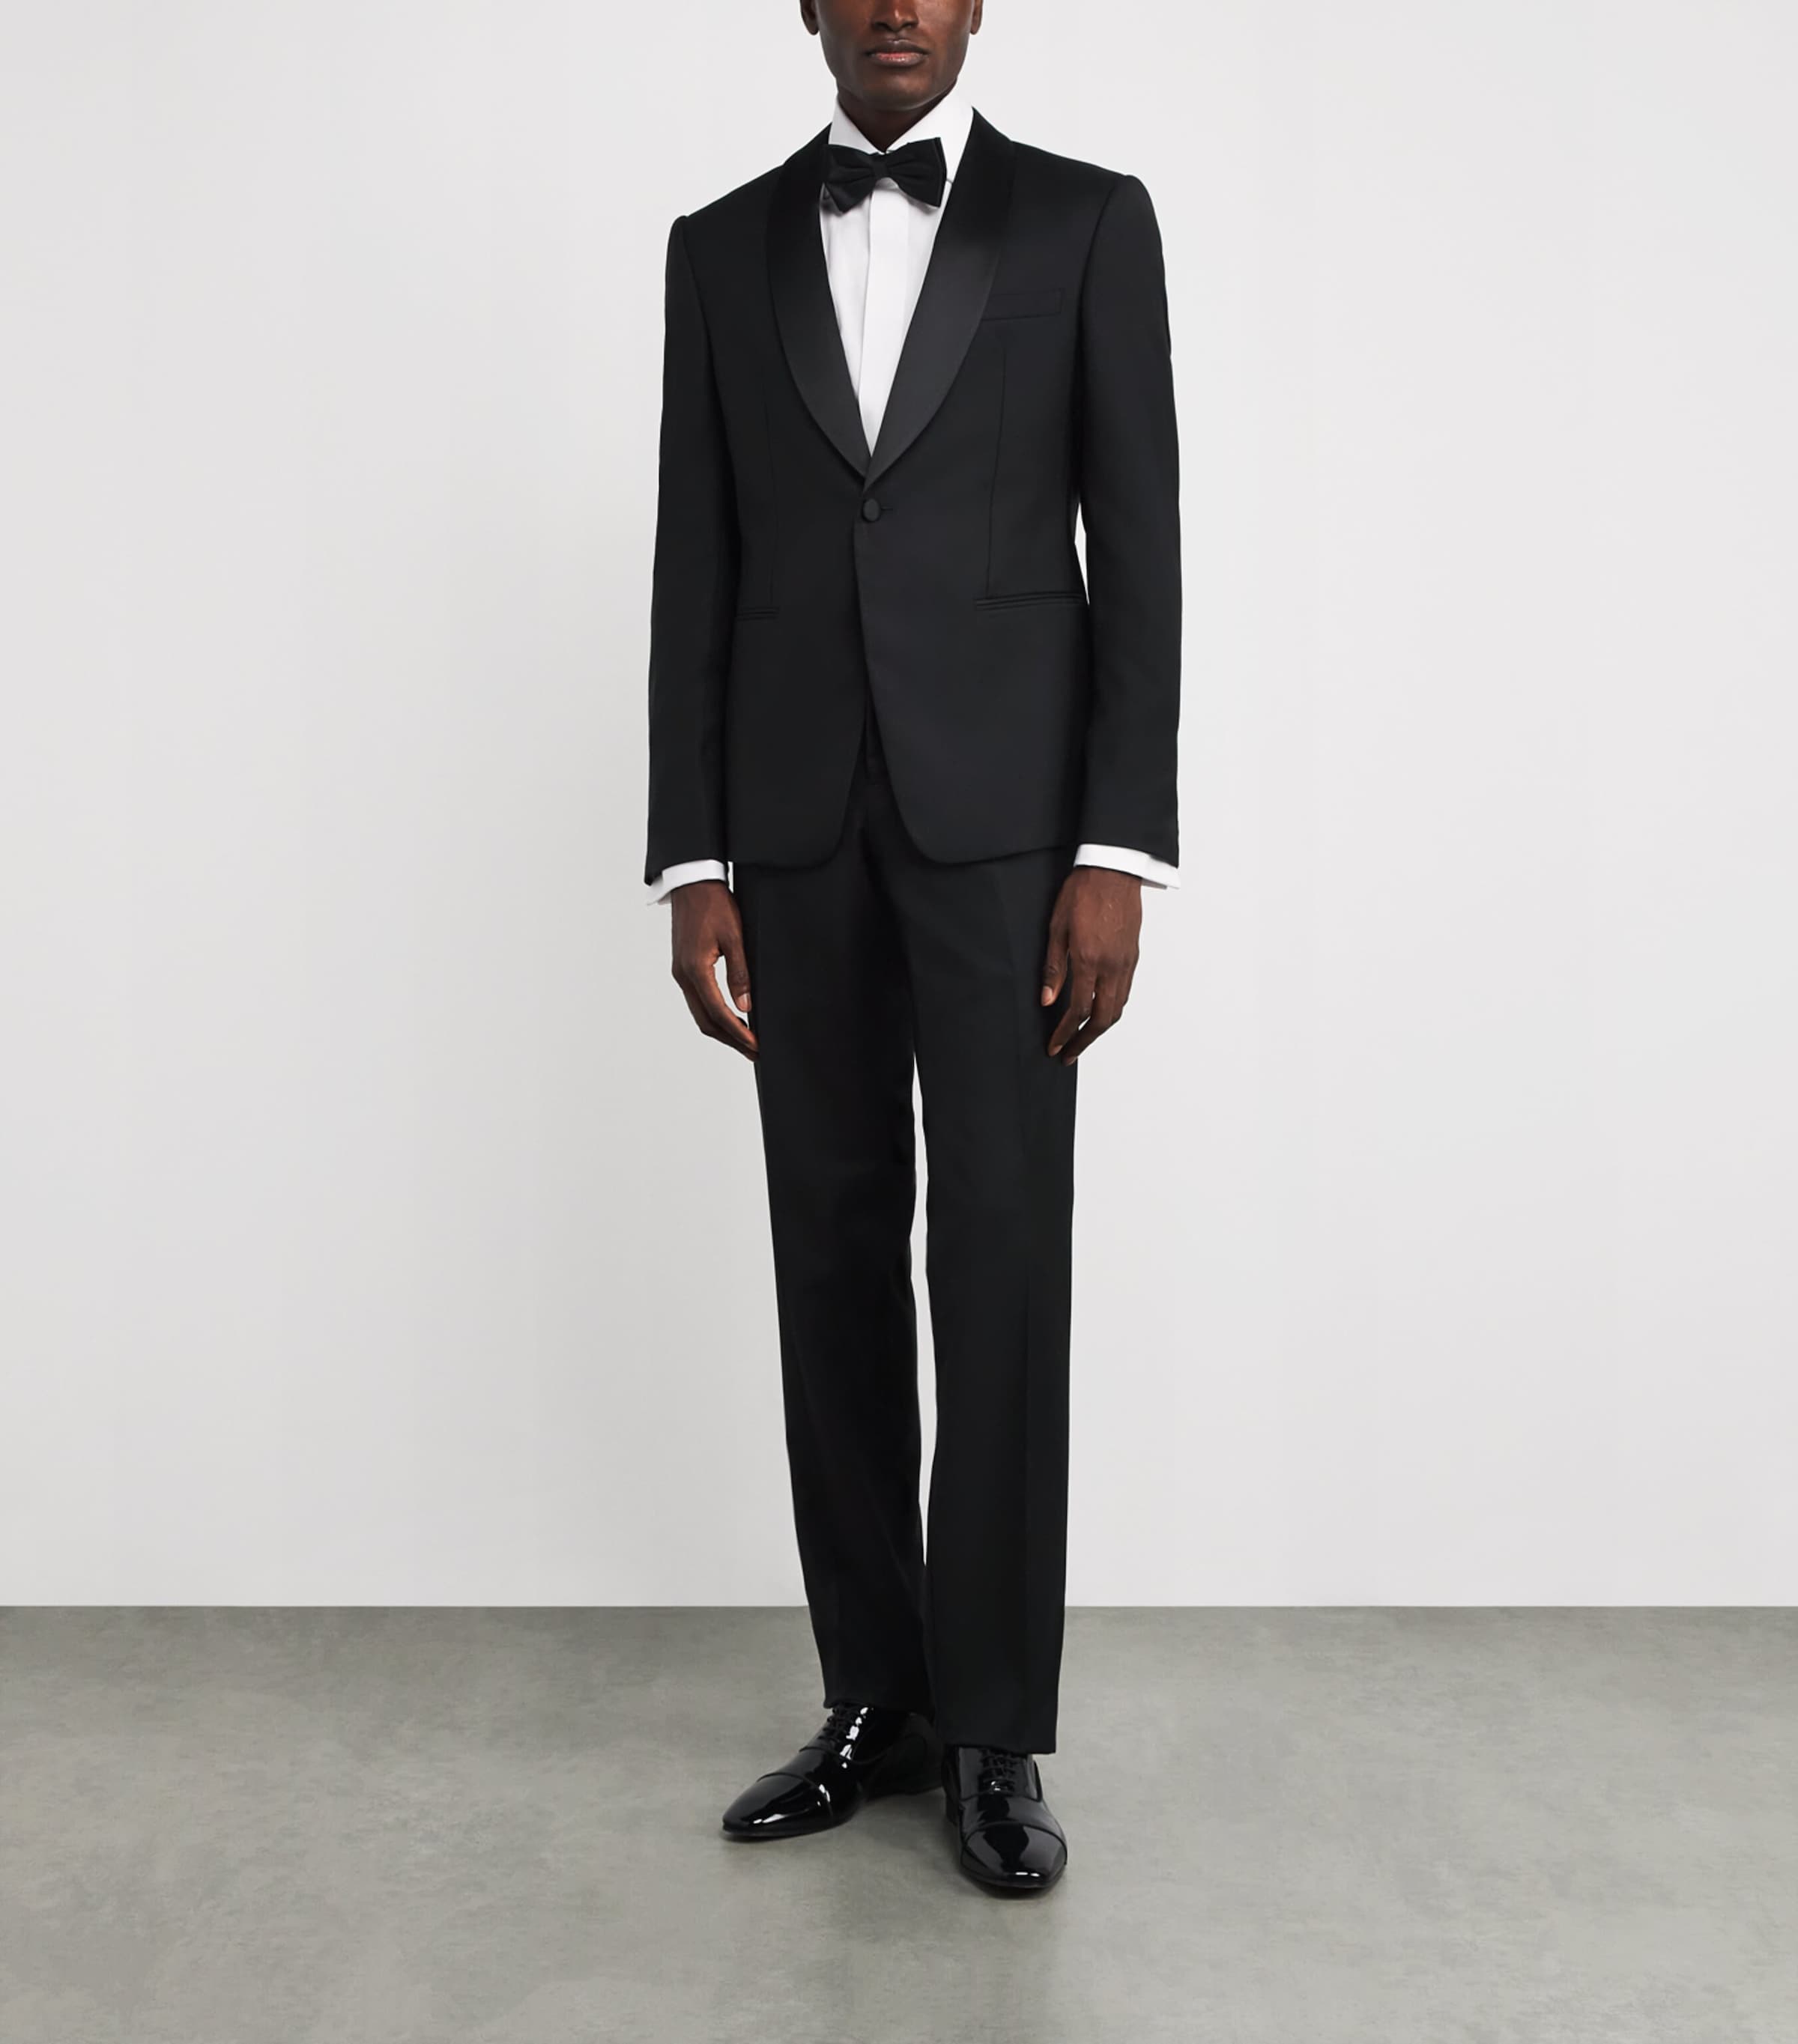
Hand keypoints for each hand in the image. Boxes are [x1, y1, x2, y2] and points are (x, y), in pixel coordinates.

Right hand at [669, 879, 755, 1059]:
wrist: (691, 883)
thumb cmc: (714, 904)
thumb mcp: (734, 937)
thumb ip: (740, 973)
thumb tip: (746, 1006)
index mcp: (695, 970)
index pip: (718, 1013)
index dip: (738, 1033)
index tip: (756, 1045)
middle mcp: (682, 976)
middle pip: (705, 1021)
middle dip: (731, 1040)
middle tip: (754, 1051)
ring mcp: (680, 973)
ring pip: (699, 1013)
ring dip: (722, 1030)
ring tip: (745, 1041)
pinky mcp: (682, 968)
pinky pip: (697, 1000)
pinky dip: (713, 1015)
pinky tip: (730, 1018)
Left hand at [1040, 867, 1142, 1063]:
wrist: (1114, 869)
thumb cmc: (1082, 893)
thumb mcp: (1057, 928)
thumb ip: (1053, 968)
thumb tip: (1047, 1000)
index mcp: (1089, 960)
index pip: (1077, 1010)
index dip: (1065, 1033)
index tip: (1054, 1046)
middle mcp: (1112, 966)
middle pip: (1102, 1018)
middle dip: (1084, 1041)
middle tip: (1068, 1054)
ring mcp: (1126, 962)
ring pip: (1117, 1008)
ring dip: (1099, 1029)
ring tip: (1082, 1039)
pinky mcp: (1133, 956)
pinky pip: (1125, 992)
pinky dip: (1112, 1009)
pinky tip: (1100, 1012)